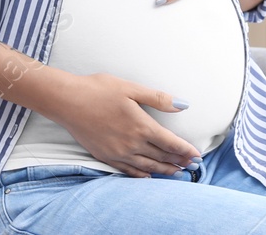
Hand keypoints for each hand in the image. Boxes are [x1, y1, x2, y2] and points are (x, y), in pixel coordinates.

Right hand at [49, 71, 199, 177]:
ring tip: (177, 172)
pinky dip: (142, 175)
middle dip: (178, 161)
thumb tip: (183, 105)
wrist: (68, 101)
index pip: (170, 143)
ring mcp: (117, 153)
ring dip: (164, 170)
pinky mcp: (105, 156)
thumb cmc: (99, 90)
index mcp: (141, 126)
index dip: (185, 150)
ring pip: (146, 167)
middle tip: (192, 165)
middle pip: (161, 157)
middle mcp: (131, 144)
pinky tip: (148, 176)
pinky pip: (128, 171)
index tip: (197, 155)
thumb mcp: (131, 88)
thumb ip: (158, 99)